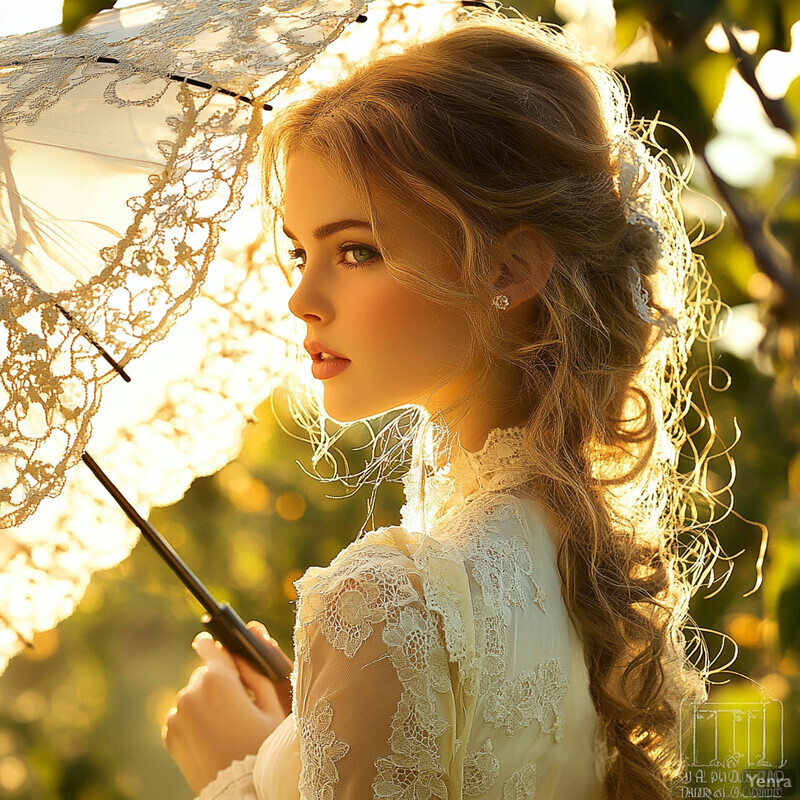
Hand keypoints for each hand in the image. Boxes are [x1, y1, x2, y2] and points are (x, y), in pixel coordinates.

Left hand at [162, 621, 290, 794]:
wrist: (238, 792)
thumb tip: (240, 652)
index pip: (209, 645)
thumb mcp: (270, 706)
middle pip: (205, 673)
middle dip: (219, 681)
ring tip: (226, 725)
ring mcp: (177, 714)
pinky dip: (195, 719)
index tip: (216, 646)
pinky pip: (183, 715)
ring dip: (206, 701)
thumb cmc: (261, 746)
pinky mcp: (170, 734)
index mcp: (218, 679)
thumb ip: (255, 672)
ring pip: (194, 695)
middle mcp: (191, 692)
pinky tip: (212, 735)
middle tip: (239, 705)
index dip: (215, 644)